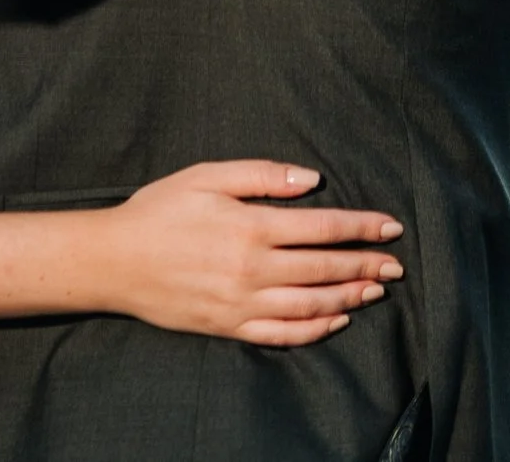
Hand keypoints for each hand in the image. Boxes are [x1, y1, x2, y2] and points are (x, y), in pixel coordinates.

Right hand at [98, 161, 403, 346]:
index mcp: (251, 226)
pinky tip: (334, 319)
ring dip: (349, 296)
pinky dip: (314, 329)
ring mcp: (242, 302)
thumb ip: (262, 176)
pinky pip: (282, 334)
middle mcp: (253, 268)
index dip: (361, 227)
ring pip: (311, 304)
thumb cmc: (159, 210)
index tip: (390, 227)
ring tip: (375, 290)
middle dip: (365, 264)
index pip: (322, 227)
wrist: (114, 260)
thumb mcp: (206, 176)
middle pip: (324, 268)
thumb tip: (312, 180)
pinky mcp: (230, 326)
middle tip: (396, 265)